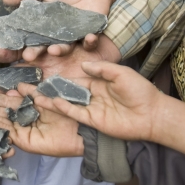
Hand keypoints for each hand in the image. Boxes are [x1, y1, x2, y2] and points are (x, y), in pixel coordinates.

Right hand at [0, 0, 114, 62]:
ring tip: (54, 50)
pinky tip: (88, 37)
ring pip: (64, 48)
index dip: (17, 44)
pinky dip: (89, 41)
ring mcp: (72, 38)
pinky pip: (89, 43)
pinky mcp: (89, 37)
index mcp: (43, 25)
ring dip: (59, 50)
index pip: (27, 37)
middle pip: (42, 47)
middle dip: (35, 52)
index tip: (3, 50)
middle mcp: (55, 36)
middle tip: (28, 57)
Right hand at [0, 81, 82, 157]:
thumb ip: (34, 92)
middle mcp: (26, 118)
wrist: (90, 130)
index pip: (7, 96)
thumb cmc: (74, 109)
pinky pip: (5, 130)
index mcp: (32, 106)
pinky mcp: (25, 142)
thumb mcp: (52, 94)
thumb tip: (16, 87)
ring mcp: (25, 131)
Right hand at [24, 61, 164, 143]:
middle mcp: (92, 95)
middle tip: (31, 84)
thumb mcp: (121, 73)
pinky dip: (63, 108)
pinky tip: (51, 102)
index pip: (76, 77)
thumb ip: (102, 69)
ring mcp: (91, 108)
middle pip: (67, 91)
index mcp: (98, 82)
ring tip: (33, 95)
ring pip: (67, 103)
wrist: (153, 114)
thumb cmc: (140, 90)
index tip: (45, 69)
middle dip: (50, 88)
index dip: (61, 75)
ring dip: (51, 99)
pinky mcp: (93, 120)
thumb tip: (83, 64)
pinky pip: (75, 113)